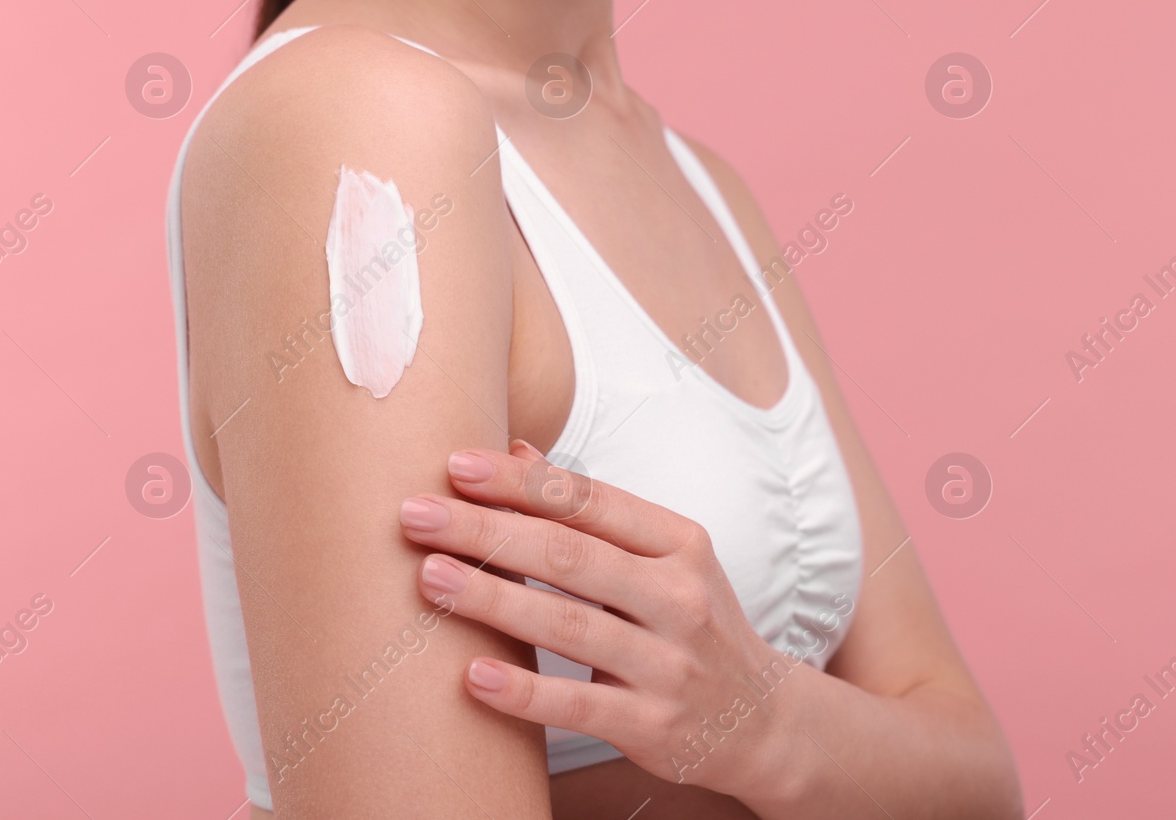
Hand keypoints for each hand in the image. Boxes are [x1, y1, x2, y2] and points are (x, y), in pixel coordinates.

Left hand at [398, 440, 805, 795]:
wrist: (759, 718)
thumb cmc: (693, 624)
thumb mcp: (662, 558)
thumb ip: (591, 511)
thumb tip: (517, 450)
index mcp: (679, 544)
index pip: (591, 501)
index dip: (521, 481)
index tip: (455, 465)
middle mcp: (679, 597)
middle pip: (571, 555)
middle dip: (488, 531)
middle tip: (417, 515)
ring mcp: (668, 663)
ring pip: (569, 625)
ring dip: (493, 600)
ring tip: (430, 578)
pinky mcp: (653, 724)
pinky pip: (579, 704)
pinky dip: (525, 691)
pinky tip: (473, 676)